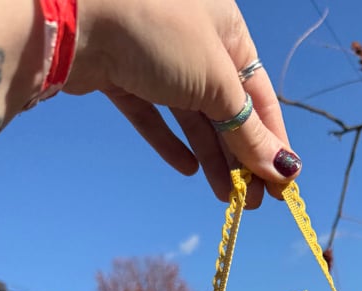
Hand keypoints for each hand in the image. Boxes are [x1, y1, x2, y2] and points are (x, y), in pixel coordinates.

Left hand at [66, 0, 300, 205]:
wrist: (77, 17)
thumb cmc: (159, 32)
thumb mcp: (216, 84)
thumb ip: (248, 131)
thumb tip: (284, 169)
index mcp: (227, 30)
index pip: (259, 95)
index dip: (273, 141)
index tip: (282, 184)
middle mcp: (194, 41)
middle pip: (226, 110)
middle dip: (241, 157)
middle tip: (251, 201)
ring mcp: (156, 58)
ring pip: (191, 117)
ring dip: (212, 158)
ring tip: (225, 197)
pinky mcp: (123, 76)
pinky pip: (153, 115)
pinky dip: (170, 142)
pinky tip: (187, 170)